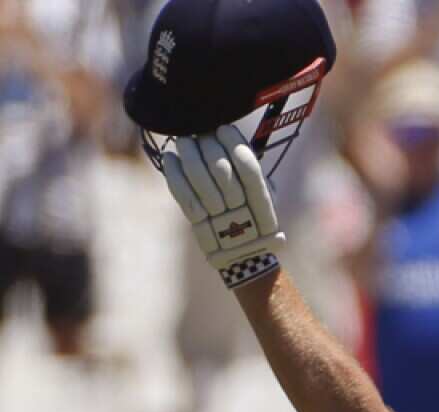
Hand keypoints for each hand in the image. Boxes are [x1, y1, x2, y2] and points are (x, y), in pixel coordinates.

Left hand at [162, 125, 283, 287]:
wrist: (243, 255)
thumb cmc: (254, 216)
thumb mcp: (267, 194)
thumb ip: (254, 170)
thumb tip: (231, 137)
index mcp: (263, 200)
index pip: (249, 166)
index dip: (234, 144)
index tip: (224, 128)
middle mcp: (242, 208)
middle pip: (220, 167)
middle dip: (207, 144)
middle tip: (198, 129)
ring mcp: (219, 216)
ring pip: (198, 177)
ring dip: (189, 154)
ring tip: (183, 140)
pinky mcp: (198, 221)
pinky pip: (182, 194)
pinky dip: (174, 173)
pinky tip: (170, 157)